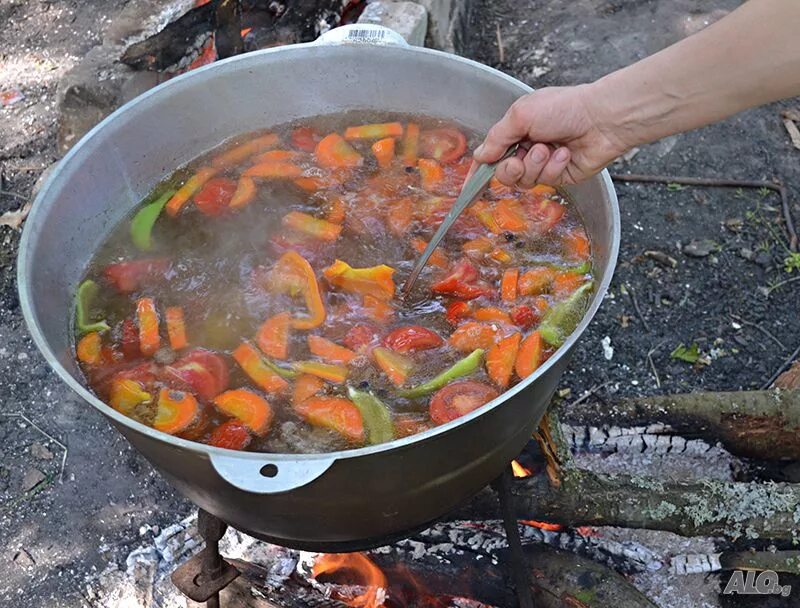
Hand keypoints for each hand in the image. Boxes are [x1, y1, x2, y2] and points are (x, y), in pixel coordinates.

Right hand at [472, 84, 628, 186]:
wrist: (601, 118)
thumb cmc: (564, 108)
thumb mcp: (521, 115)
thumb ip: (497, 138)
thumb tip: (480, 156)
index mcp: (516, 130)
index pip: (491, 154)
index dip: (480, 171)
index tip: (468, 189)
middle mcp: (527, 148)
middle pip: (504, 173)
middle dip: (510, 168)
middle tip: (520, 158)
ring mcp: (543, 164)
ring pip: (524, 180)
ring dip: (534, 165)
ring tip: (548, 149)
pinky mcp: (559, 176)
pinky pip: (545, 181)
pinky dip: (553, 167)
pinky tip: (564, 154)